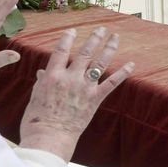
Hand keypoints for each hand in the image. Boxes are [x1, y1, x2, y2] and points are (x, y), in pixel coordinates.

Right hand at [19, 24, 132, 160]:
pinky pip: (111, 83)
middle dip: (94, 39)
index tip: (72, 30)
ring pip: (99, 63)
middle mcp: (70, 78)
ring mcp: (84, 88)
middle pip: (84, 53)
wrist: (49, 137)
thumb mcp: (35, 97)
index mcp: (52, 76)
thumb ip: (42, 82)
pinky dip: (122, 73)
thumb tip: (43, 72)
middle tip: (101, 29)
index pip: (61, 51)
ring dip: (109, 48)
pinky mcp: (95, 99)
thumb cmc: (36, 120)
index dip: (67, 38)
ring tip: (115, 37)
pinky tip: (131, 64)